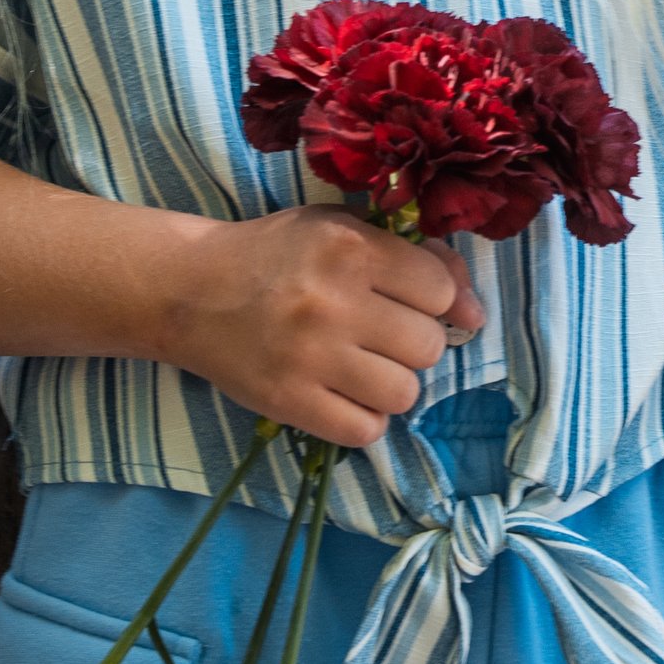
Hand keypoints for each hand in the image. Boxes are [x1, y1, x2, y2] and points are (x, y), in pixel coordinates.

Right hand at [155, 207, 484, 445]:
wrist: (189, 291)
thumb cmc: (276, 256)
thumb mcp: (341, 231)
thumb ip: (413, 258)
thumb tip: (474, 309)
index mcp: (350, 249)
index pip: (439, 290)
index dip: (433, 298)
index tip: (406, 300)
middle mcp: (333, 303)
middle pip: (428, 345)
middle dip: (412, 341)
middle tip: (378, 334)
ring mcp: (310, 358)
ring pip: (404, 392)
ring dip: (392, 384)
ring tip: (362, 367)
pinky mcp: (287, 402)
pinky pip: (365, 431)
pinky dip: (364, 419)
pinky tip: (344, 396)